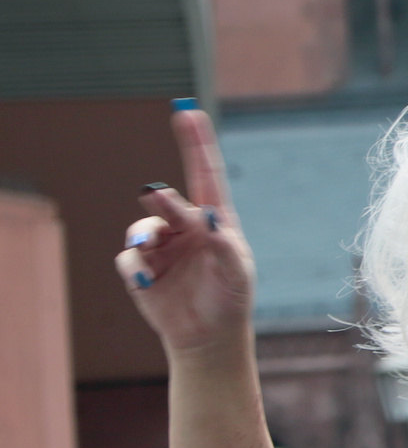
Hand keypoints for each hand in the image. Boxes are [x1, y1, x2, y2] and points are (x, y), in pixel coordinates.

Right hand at [114, 108, 256, 354]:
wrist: (209, 336)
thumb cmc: (231, 297)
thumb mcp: (238, 272)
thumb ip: (225, 245)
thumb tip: (209, 218)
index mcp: (215, 219)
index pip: (206, 173)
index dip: (197, 142)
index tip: (188, 111)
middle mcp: (185, 227)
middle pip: (168, 201)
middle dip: (162, 200)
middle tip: (156, 196)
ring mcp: (161, 246)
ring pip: (143, 229)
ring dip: (145, 235)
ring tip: (149, 247)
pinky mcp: (141, 269)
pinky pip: (129, 258)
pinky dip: (135, 266)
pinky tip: (146, 279)